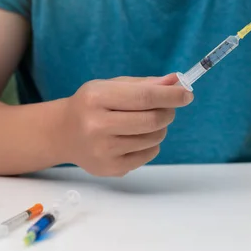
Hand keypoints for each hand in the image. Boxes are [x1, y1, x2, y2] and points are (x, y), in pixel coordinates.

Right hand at [60, 74, 192, 175]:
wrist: (63, 133)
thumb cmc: (93, 104)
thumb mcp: (112, 86)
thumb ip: (145, 84)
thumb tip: (176, 82)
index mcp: (97, 98)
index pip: (145, 97)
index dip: (171, 96)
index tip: (187, 94)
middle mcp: (97, 125)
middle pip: (153, 120)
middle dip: (169, 112)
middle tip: (169, 108)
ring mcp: (103, 150)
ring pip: (154, 138)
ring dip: (160, 128)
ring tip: (148, 122)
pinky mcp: (110, 168)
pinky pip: (148, 155)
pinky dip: (151, 144)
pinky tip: (137, 137)